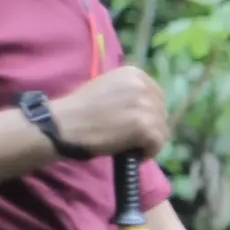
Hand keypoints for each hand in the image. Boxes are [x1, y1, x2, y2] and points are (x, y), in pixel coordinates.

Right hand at [50, 66, 170, 158]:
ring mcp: (145, 106)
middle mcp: (143, 86)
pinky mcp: (145, 126)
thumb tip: (145, 106)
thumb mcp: (107, 87)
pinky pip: (158, 143)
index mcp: (134, 74)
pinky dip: (148, 153)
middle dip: (151, 127)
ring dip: (149, 142)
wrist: (66, 124)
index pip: (156, 95)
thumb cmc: (80, 108)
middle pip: (161, 112)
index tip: (137, 124)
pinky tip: (134, 155)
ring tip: (132, 148)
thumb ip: (128, 91)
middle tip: (134, 139)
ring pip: (162, 129)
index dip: (149, 113)